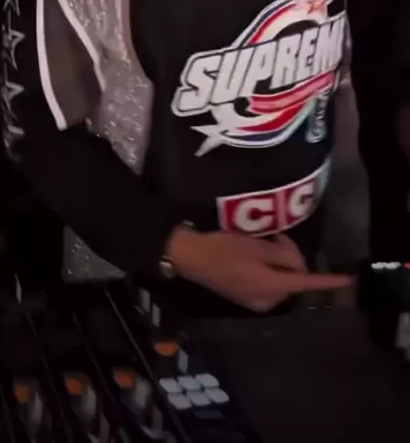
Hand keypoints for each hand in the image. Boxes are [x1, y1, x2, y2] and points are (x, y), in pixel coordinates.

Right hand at [168, 227, 349, 312]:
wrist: (191, 257)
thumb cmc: (224, 248)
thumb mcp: (256, 246)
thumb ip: (283, 256)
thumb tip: (298, 265)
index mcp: (270, 287)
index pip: (305, 283)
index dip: (327, 281)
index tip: (346, 281)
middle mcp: (266, 300)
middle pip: (292, 279)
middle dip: (291, 258)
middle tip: (277, 236)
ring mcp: (255, 302)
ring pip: (281, 281)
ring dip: (280, 262)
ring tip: (265, 242)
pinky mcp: (247, 298)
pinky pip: (269, 284)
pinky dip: (269, 270)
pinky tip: (256, 254)